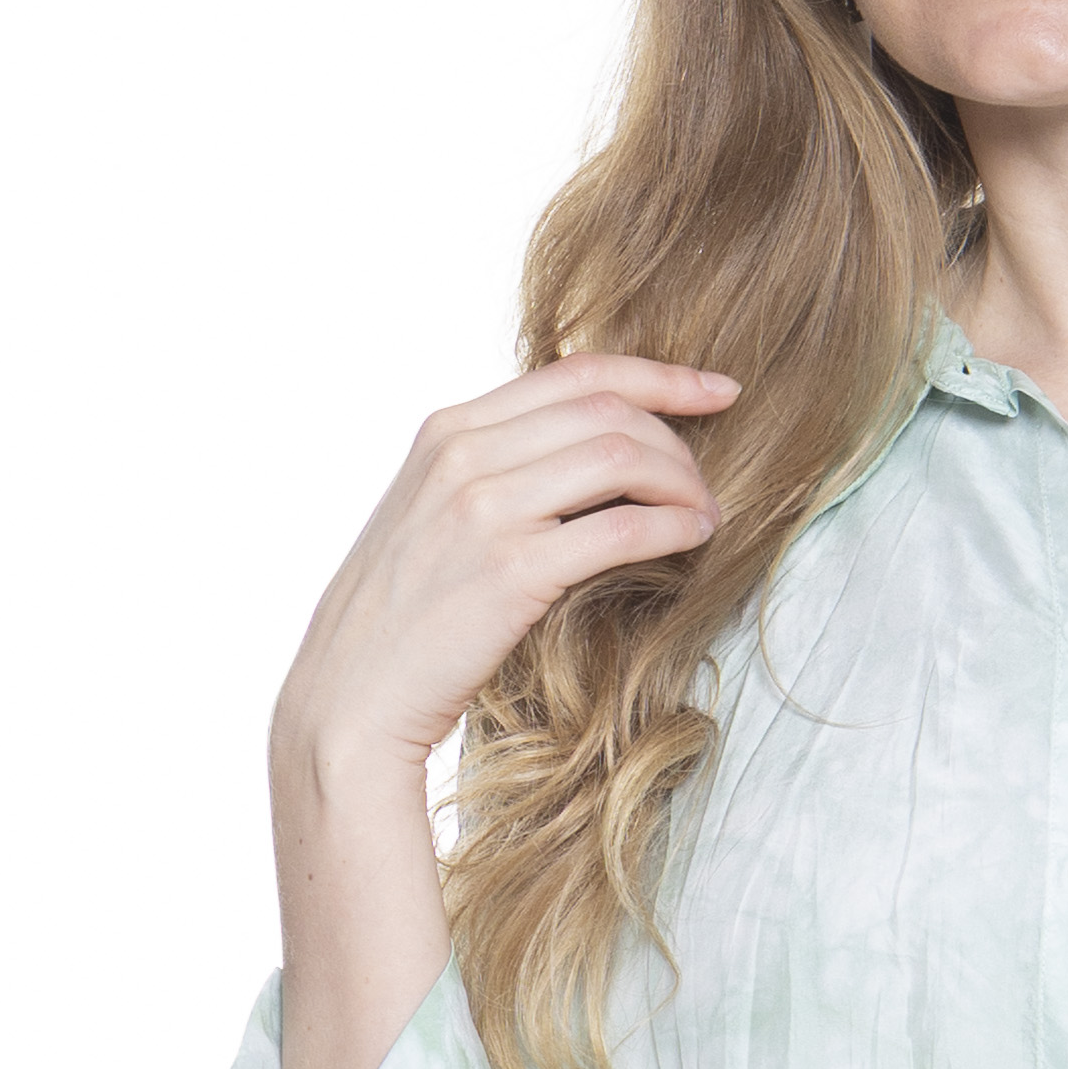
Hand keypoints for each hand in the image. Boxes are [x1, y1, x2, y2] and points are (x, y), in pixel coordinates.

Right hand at [273, 350, 739, 783]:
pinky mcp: (511, 570)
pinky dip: (672, 526)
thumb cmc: (403, 620)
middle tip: (708, 482)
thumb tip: (582, 454)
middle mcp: (463, 454)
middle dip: (677, 439)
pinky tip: (693, 539)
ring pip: (621, 456)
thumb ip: (495, 471)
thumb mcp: (434, 516)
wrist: (353, 697)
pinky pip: (619, 527)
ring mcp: (484, 509)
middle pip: (608, 410)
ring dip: (683, 482)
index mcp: (448, 429)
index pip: (576, 371)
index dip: (660, 375)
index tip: (715, 390)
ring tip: (706, 514)